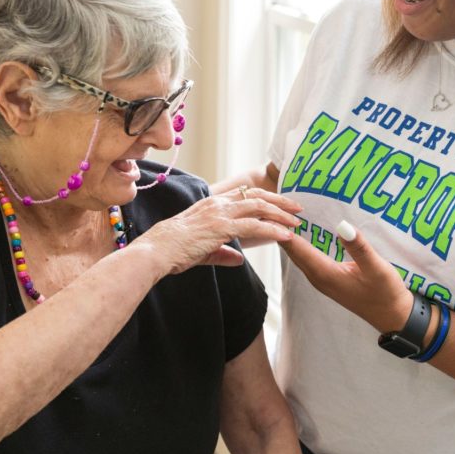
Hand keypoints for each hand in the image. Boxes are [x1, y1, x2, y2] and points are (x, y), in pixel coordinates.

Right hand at [140, 187, 302, 274]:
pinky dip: (273, 230)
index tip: (282, 204)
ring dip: (281, 215)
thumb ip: (223, 252)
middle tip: (298, 209)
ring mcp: (220, 214)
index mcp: (212, 204)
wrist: (156, 251)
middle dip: (280, 202)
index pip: (245, 194)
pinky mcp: (221, 227)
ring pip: (259, 207)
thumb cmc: (173, 250)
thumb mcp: (203, 249)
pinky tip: (285, 236)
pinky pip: (254, 226)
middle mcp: (218, 204)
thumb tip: (238, 259)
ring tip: (296, 223)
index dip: (266, 198)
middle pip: (257, 196)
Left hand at [279, 220, 413, 332]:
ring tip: (280, 216)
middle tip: (271, 207)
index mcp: (325, 274)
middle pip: (292, 251)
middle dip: (281, 231)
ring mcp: (321, 280)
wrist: (393, 316)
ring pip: (297, 256)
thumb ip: (359, 247)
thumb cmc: (386, 292)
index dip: (285, 228)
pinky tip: (299, 234)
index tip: (274, 209)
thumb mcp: (376, 267)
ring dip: (289, 237)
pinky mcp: (327, 280)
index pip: (298, 247)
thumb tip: (342, 226)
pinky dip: (299, 245)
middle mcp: (318, 278)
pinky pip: (306, 259)